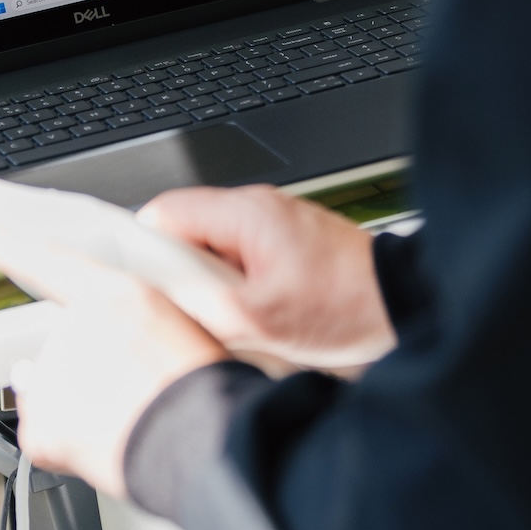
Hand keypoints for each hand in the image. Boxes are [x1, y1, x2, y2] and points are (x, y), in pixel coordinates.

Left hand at [0, 218, 226, 497]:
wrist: (201, 441)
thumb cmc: (203, 389)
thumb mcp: (184, 330)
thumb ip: (135, 323)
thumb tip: (112, 352)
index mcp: (115, 295)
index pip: (47, 259)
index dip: (3, 243)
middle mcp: (73, 328)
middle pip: (65, 342)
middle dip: (88, 365)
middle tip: (134, 388)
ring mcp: (51, 375)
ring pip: (56, 389)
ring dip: (82, 405)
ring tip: (129, 420)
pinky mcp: (40, 422)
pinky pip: (47, 431)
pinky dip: (68, 443)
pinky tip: (106, 443)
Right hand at [140, 185, 396, 369]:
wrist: (406, 306)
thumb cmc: (348, 307)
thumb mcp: (258, 321)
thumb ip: (198, 303)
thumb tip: (154, 295)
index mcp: (246, 214)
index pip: (162, 213)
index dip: (136, 249)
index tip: (124, 278)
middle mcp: (259, 208)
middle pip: (185, 232)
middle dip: (177, 274)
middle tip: (188, 313)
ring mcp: (277, 224)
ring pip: (213, 249)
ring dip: (210, 285)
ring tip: (232, 320)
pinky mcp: (291, 243)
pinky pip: (243, 258)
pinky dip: (237, 286)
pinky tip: (254, 317)